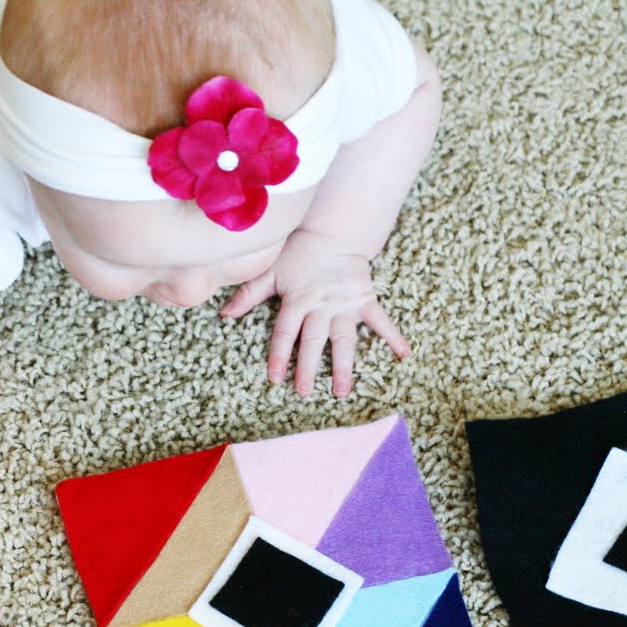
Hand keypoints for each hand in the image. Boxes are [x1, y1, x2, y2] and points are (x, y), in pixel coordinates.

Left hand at [220, 230, 410, 397]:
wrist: (332, 233)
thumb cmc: (297, 253)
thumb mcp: (269, 271)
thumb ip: (248, 294)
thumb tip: (223, 314)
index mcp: (296, 300)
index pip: (285, 332)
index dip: (279, 355)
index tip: (275, 378)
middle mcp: (321, 306)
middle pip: (313, 341)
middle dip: (307, 368)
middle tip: (303, 392)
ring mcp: (345, 305)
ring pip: (344, 340)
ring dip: (343, 366)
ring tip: (341, 391)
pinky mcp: (365, 299)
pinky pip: (381, 321)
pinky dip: (394, 337)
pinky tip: (404, 355)